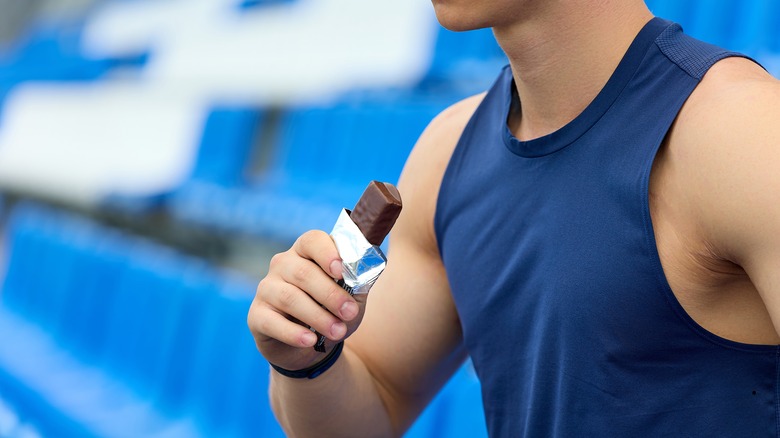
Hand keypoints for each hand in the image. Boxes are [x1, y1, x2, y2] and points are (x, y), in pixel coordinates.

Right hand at [248, 230, 365, 370]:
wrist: (312, 346)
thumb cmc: (332, 311)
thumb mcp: (351, 297)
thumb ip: (358, 283)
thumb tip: (364, 273)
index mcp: (306, 252)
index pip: (312, 241)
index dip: (327, 253)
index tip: (341, 271)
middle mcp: (283, 264)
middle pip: (303, 272)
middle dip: (330, 294)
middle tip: (350, 313)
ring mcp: (267, 288)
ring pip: (290, 298)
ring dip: (317, 317)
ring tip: (338, 332)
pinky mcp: (257, 315)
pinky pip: (272, 322)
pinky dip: (293, 333)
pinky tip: (309, 341)